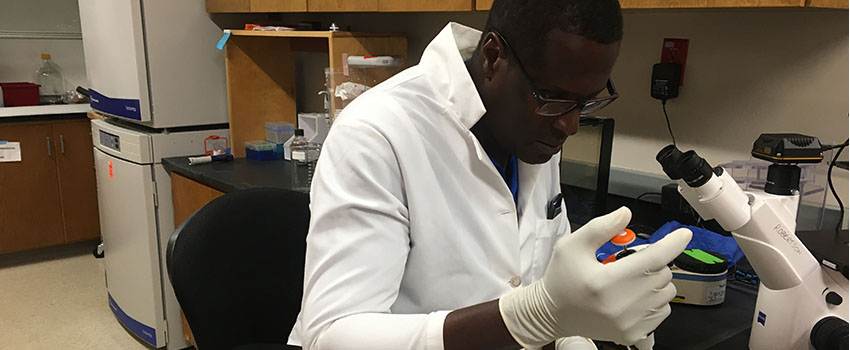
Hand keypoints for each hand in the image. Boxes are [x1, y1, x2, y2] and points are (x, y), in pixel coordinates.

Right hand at [499, 207, 690, 347]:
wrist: (553, 314)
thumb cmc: (562, 279)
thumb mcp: (572, 246)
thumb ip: (601, 227)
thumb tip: (625, 215)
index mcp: (606, 281)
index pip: (653, 258)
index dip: (672, 243)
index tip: (682, 235)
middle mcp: (620, 305)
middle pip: (662, 274)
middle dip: (652, 262)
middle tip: (628, 262)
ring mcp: (629, 323)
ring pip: (666, 293)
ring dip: (654, 282)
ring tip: (629, 281)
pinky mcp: (634, 334)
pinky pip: (662, 312)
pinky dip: (654, 301)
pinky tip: (632, 297)